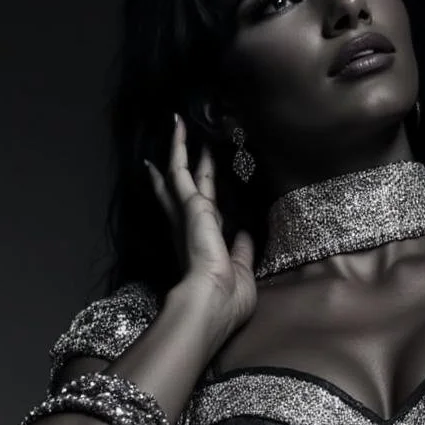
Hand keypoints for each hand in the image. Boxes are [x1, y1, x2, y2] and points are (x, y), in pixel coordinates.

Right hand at [145, 114, 256, 331]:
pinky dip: (179, 146)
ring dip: (180, 148)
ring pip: (179, 174)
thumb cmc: (226, 300)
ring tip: (178, 124)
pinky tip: (179, 127)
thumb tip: (246, 235)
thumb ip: (242, 251)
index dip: (193, 204)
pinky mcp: (190, 205)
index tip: (190, 191)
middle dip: (184, 168)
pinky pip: (181, 169)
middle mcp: (188, 228)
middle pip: (182, 191)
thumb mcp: (240, 272)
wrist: (211, 301)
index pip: (196, 218)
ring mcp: (187, 214)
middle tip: (181, 145)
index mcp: (201, 247)